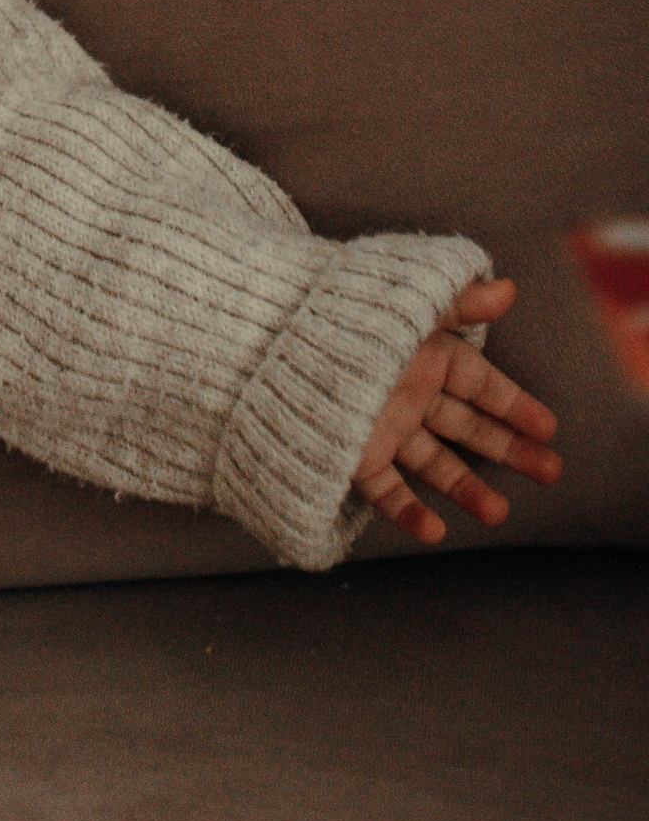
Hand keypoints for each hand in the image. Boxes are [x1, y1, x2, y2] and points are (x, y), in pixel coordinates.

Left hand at [353, 278, 561, 547]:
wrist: (269, 337)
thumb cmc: (343, 314)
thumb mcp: (406, 304)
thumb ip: (457, 301)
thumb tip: (506, 288)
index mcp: (422, 355)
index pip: (481, 383)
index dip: (515, 404)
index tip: (550, 427)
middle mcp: (407, 394)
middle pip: (468, 427)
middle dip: (510, 449)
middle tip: (551, 471)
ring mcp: (381, 427)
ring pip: (434, 463)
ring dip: (467, 488)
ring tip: (499, 513)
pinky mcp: (351, 454)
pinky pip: (385, 489)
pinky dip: (408, 511)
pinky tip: (434, 532)